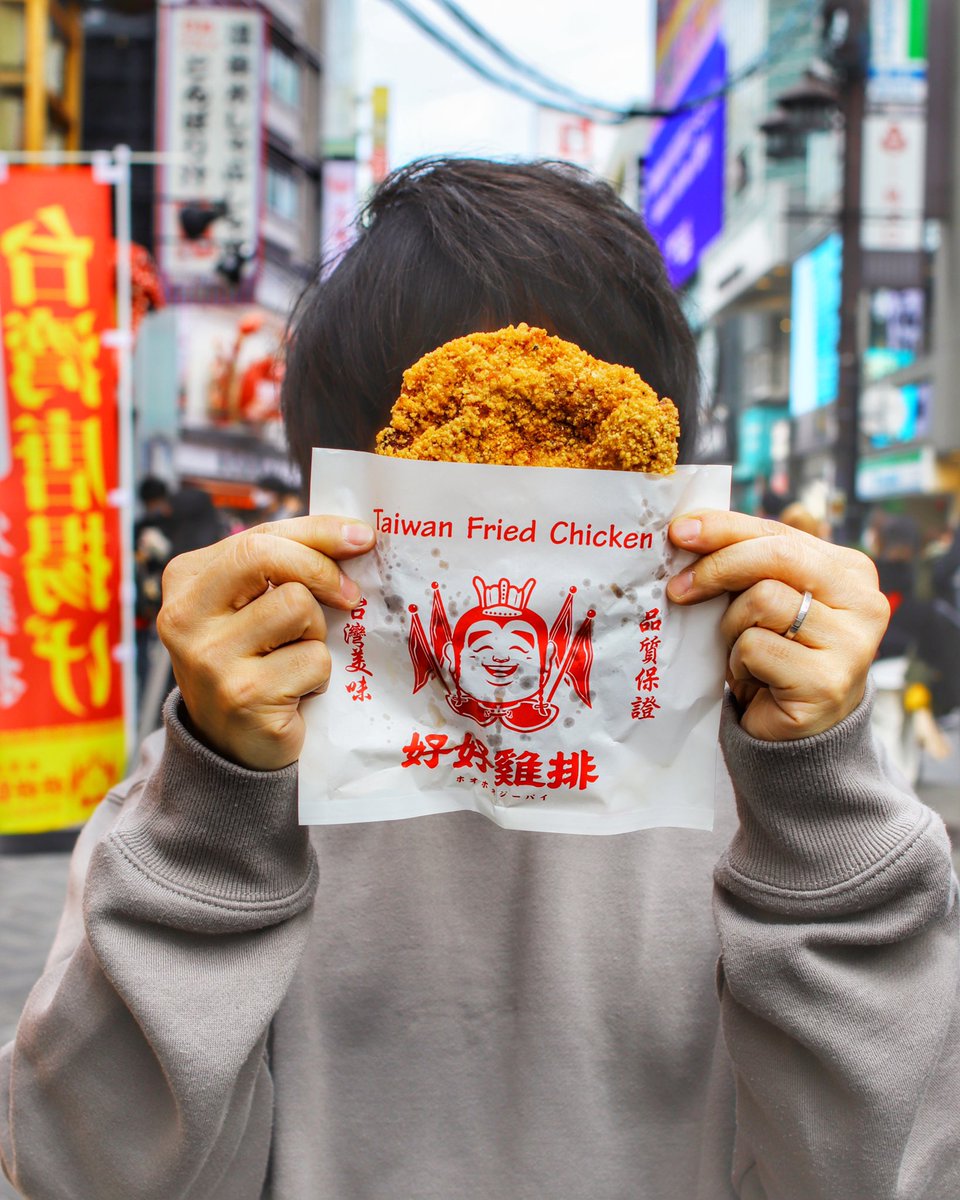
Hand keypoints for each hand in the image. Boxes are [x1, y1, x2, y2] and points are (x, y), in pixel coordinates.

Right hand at [157, 516, 375, 769]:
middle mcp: (184, 616)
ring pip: (297, 607)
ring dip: (316, 634)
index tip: (362, 537)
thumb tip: (356, 535)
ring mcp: (209, 658)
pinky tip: (296, 692)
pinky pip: (313, 660)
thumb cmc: (254, 661)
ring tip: (297, 657)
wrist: (231, 746)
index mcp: (185, 580)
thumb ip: (287, 564)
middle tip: (349, 596)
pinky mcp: (243, 696)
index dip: (318, 532)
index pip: (258, 535)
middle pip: (268, 558)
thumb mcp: (254, 604)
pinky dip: (318, 675)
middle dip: (321, 571)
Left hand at [666, 511, 888, 740]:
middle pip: (776, 557)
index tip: (680, 531)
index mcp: (850, 571)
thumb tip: (689, 526)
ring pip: (762, 601)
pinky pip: (756, 647)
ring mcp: (852, 644)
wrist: (797, 734)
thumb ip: (745, 561)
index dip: (726, 528)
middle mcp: (864, 602)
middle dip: (719, 566)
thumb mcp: (765, 598)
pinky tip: (753, 678)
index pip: (780, 533)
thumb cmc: (776, 656)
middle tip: (679, 588)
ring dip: (732, 627)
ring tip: (741, 651)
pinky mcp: (827, 682)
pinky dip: (739, 662)